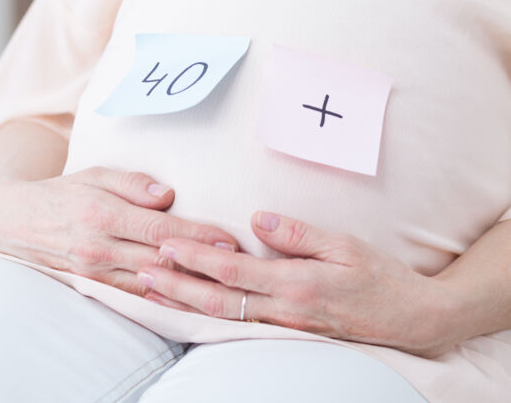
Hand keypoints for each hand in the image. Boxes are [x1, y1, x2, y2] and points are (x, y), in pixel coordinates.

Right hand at [0, 166, 237, 295]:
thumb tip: (168, 195)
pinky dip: (161, 298)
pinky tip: (186, 300)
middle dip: (201, 263)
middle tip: (238, 264)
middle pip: (160, 259)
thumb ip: (132, 184)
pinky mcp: (91, 286)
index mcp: (103, 213)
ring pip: (149, 283)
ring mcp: (94, 271)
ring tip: (220, 284)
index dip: (197, 235)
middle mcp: (99, 246)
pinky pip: (132, 296)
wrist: (17, 221)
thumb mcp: (94, 174)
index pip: (160, 228)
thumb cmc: (63, 192)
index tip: (228, 239)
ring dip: (187, 285)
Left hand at [137, 211, 458, 356]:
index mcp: (295, 282)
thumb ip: (299, 234)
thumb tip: (259, 219)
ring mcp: (282, 325)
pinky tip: (187, 309)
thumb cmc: (379, 277)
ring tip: (151, 291)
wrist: (410, 319)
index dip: (197, 257)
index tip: (166, 243)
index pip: (233, 270)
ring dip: (183, 304)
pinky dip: (205, 318)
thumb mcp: (346, 246)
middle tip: (140, 270)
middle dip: (175, 285)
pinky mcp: (285, 332)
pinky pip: (236, 326)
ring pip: (220, 319)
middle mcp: (282, 308)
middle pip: (216, 300)